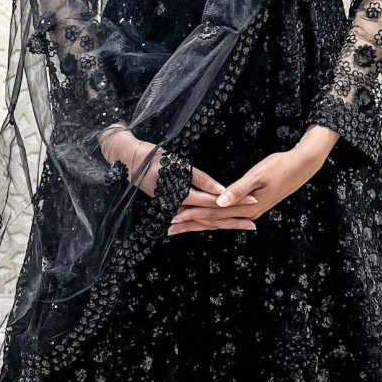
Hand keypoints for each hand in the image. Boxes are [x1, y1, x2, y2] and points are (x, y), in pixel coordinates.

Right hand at [100, 127, 258, 227]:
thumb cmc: (152, 156)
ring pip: (203, 219)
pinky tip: (221, 224)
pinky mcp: (171, 205)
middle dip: (233, 218)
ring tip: (243, 225)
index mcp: (181, 195)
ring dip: (224, 223)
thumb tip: (221, 191)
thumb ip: (199, 178)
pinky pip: (194, 217)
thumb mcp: (177, 163)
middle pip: (211, 215)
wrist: (127, 160)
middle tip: (254, 221)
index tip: (253, 201)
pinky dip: (208, 221)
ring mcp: (173, 207)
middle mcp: (178, 206)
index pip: (214, 201)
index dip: (234, 201)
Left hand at [166, 126, 338, 235]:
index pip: (213, 213)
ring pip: (219, 220)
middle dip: (190, 224)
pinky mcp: (251, 206)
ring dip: (199, 224)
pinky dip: (213, 219)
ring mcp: (249, 211)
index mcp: (246, 206)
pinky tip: (204, 221)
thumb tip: (219, 201)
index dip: (192, 216)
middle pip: (212, 221)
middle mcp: (246, 212)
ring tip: (180, 227)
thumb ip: (239, 189)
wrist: (302, 166)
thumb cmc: (281, 166)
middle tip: (169, 228)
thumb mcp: (259, 174)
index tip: (173, 218)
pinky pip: (227, 216)